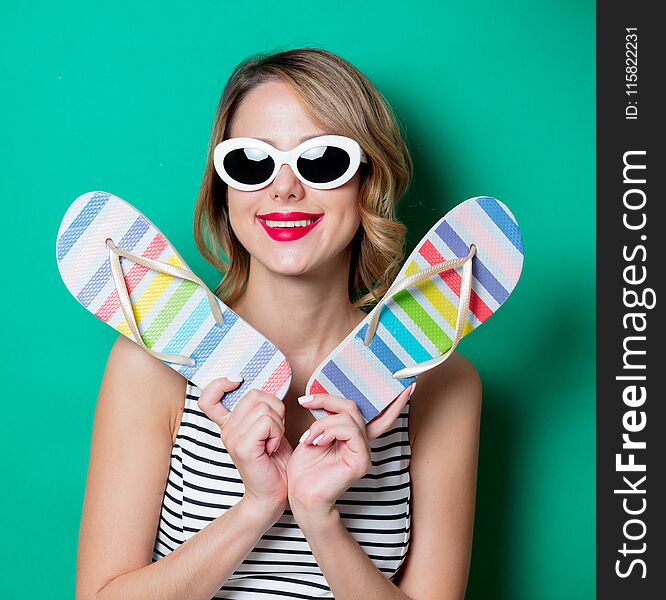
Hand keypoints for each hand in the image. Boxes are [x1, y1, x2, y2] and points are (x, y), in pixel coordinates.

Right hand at [197, 379, 293, 518]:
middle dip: (274, 408)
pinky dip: (277, 433)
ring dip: (278, 424)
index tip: (237, 383)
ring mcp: (232, 438)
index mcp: (228, 424)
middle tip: (274, 430)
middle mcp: (226, 430)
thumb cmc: (274, 461)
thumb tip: (265, 388)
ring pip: (264, 408)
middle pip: (254, 394)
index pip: (208, 398)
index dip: (220, 384)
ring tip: (272, 441)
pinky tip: (271, 448)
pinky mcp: (242, 446)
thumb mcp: (267, 428)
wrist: (273, 493)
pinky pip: (267, 422)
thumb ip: (259, 408)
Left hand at [286, 383, 414, 522]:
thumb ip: (326, 419)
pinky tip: (317, 442)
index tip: (408, 386)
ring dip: (322, 423)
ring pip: (348, 417)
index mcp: (354, 437)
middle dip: (327, 400)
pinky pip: (349, 430)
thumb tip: (324, 399)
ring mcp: (363, 452)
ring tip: (308, 438)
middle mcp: (362, 443)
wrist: (301, 495)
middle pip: (353, 407)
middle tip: (306, 401)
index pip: (379, 416)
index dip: (394, 402)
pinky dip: (328, 430)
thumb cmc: (305, 469)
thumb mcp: (314, 434)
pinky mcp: (361, 460)